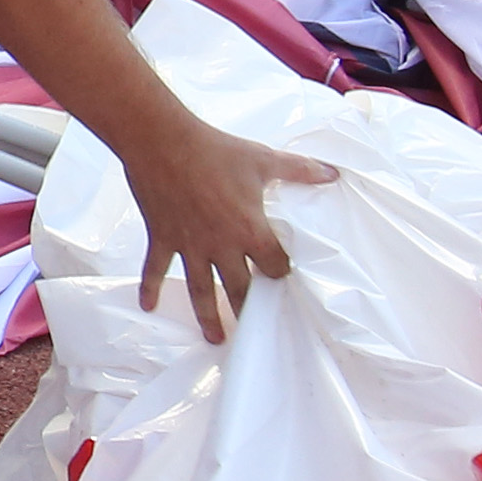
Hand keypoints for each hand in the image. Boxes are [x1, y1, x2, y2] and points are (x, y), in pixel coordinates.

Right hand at [124, 118, 337, 339]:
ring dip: (209, 317)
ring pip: (201, 290)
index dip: (281, 276)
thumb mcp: (262, 159)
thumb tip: (334, 173)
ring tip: (216, 339)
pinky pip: (155, 269)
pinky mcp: (162, 237)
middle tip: (255, 332)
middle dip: (249, 312)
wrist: (162, 141)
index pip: (275, 266)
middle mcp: (221, 246)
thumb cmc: (215, 150)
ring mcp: (189, 246)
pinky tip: (148, 308)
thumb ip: (299, 170)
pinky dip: (151, 288)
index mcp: (250, 230)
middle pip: (240, 289)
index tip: (283, 285)